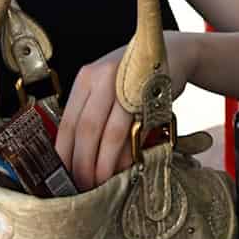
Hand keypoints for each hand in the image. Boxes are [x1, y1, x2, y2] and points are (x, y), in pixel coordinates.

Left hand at [54, 32, 198, 190]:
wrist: (175, 53)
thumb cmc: (135, 77)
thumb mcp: (107, 87)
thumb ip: (92, 114)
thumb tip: (78, 159)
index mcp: (86, 78)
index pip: (68, 122)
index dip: (65, 153)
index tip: (64, 175)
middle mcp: (103, 77)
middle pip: (86, 129)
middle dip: (83, 163)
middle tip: (84, 185)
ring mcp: (127, 85)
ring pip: (110, 133)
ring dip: (105, 163)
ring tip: (102, 182)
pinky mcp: (151, 96)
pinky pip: (135, 132)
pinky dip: (128, 154)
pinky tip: (123, 168)